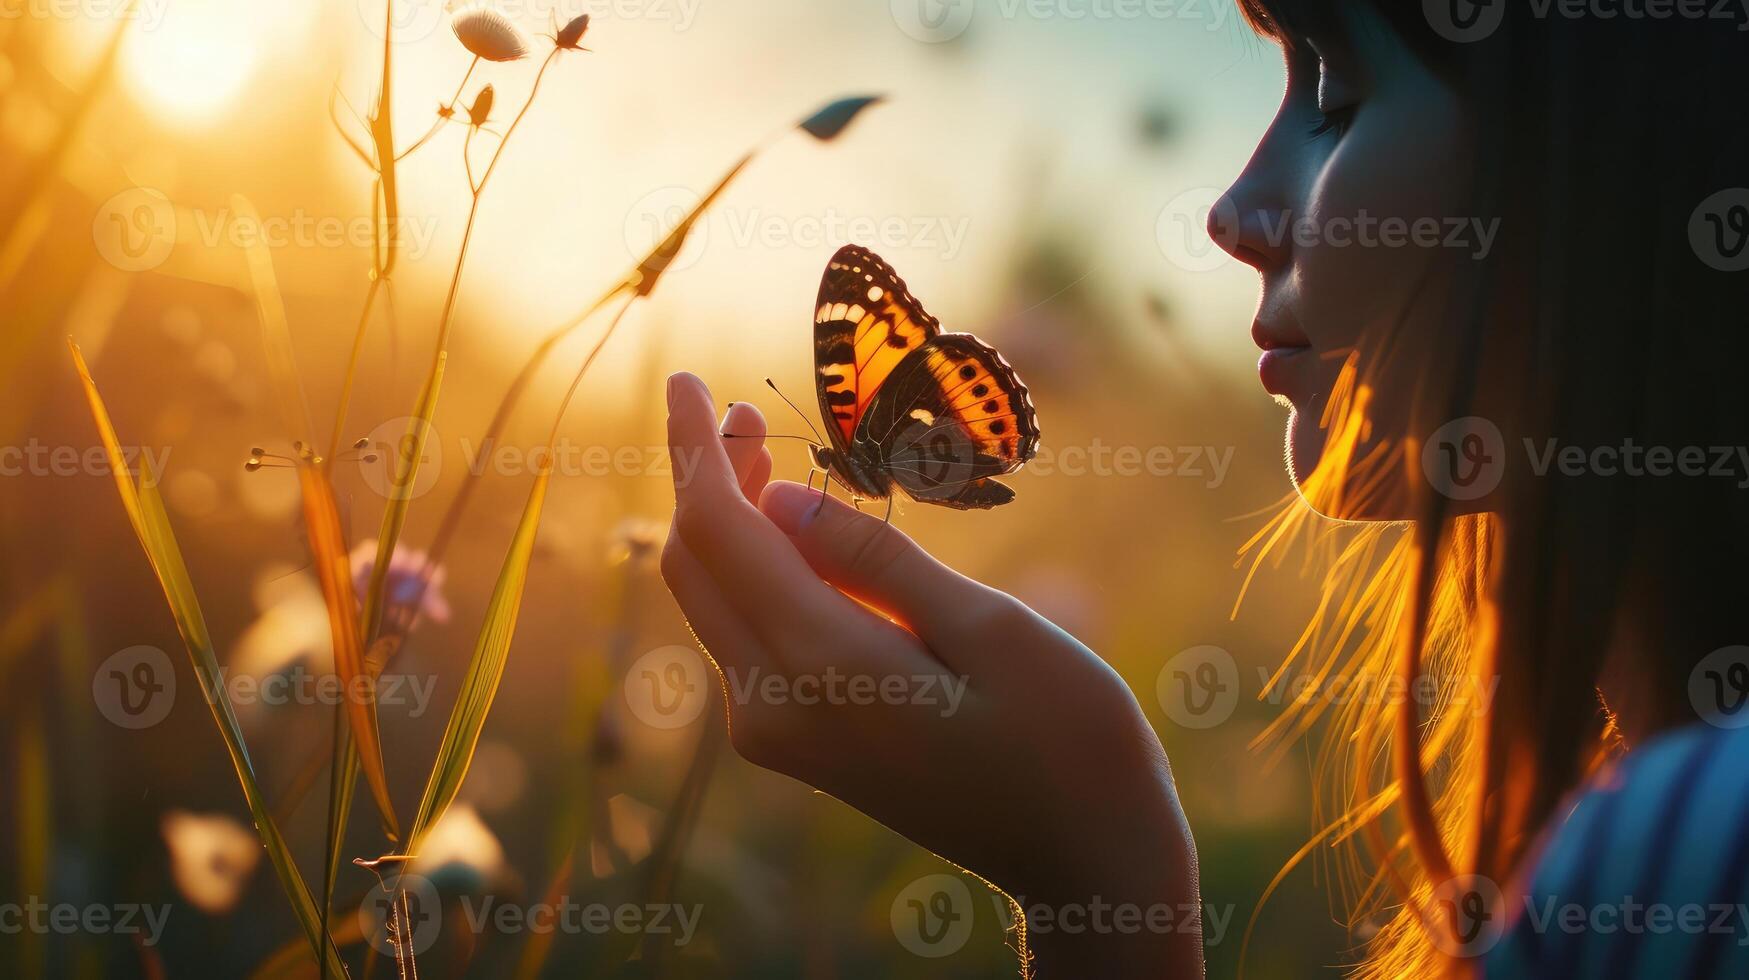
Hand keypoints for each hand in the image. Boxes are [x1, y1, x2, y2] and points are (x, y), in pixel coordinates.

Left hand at [660, 372, 1202, 976]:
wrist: (1084, 854)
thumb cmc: (1067, 734)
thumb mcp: (990, 626)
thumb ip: (877, 561)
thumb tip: (778, 498)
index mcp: (823, 667)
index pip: (722, 532)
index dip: (697, 450)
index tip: (688, 380)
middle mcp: (775, 707)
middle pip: (697, 565)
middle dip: (706, 479)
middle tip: (743, 408)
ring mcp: (779, 734)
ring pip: (714, 601)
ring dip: (729, 523)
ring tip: (768, 453)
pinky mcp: (796, 743)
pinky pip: (746, 636)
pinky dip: (754, 572)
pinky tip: (795, 534)